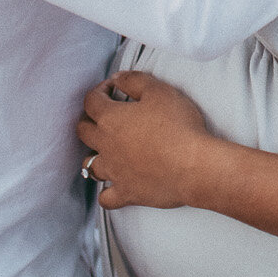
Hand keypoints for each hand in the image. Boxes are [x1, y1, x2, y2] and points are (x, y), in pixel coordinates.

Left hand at [75, 71, 222, 211]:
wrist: (194, 165)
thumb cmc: (179, 125)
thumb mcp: (160, 91)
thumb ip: (134, 80)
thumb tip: (117, 78)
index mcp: (110, 118)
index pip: (91, 101)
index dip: (99, 90)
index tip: (112, 88)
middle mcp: (106, 146)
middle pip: (83, 131)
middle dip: (90, 119)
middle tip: (106, 115)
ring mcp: (114, 172)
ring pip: (89, 165)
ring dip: (94, 155)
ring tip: (107, 151)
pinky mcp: (126, 193)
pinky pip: (105, 198)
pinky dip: (107, 191)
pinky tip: (115, 185)